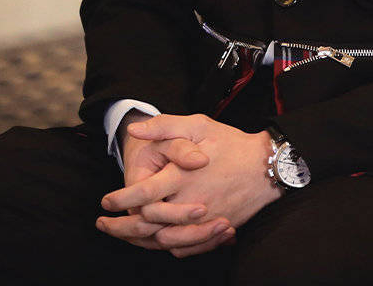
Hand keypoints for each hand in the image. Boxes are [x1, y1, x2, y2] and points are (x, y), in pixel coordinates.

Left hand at [98, 114, 279, 256]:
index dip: (120, 200)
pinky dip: (168, 247)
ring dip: (140, 241)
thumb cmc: (232, 143)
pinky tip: (156, 240)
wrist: (268, 165)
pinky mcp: (215, 229)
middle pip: (148, 225)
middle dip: (120, 227)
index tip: (106, 202)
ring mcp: (205, 219)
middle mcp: (192, 201)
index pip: (142, 194)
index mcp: (182, 176)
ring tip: (124, 236)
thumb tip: (134, 129)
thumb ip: (165, 126)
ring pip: (164, 240)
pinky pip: (186, 247)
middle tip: (104, 225)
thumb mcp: (199, 125)